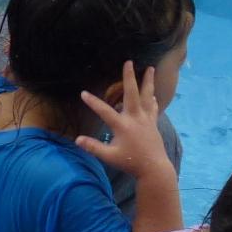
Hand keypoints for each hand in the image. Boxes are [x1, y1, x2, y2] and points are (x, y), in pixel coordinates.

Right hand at [77, 62, 173, 181]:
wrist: (154, 168)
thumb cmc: (130, 163)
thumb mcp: (109, 156)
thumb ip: (93, 147)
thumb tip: (77, 140)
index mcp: (123, 126)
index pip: (104, 111)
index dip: (93, 102)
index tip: (83, 93)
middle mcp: (135, 119)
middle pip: (132, 94)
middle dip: (130, 77)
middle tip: (129, 62)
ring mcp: (146, 120)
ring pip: (147, 96)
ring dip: (148, 82)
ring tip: (151, 69)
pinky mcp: (153, 124)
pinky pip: (153, 108)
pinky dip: (152, 100)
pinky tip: (152, 95)